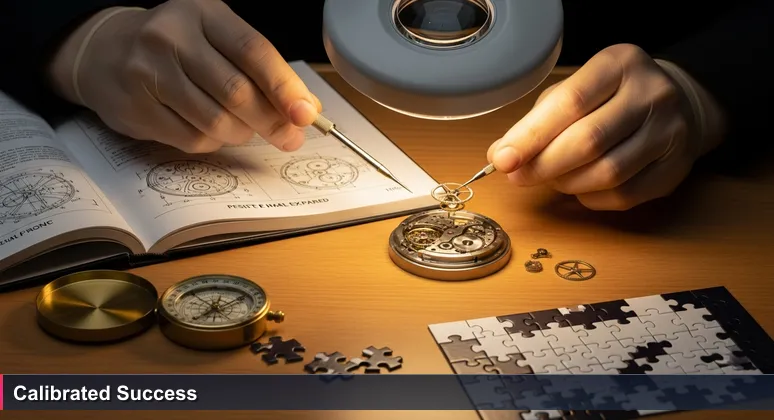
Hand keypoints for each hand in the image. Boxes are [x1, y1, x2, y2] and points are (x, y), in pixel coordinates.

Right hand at [50, 0, 320, 152]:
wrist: (103, 51)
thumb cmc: (176, 47)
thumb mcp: (217, 40)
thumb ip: (261, 71)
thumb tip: (304, 110)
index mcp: (203, 13)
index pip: (253, 51)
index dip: (285, 87)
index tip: (306, 114)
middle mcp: (172, 38)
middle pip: (236, 92)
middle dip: (271, 121)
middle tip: (289, 137)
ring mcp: (148, 73)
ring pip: (216, 122)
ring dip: (242, 134)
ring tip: (246, 128)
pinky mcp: (136, 108)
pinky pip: (191, 139)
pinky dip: (213, 141)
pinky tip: (212, 129)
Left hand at [487, 44, 701, 210]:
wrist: (679, 106)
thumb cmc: (611, 99)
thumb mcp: (575, 91)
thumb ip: (538, 120)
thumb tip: (500, 155)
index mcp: (620, 64)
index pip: (569, 103)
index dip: (530, 136)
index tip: (502, 159)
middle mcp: (652, 94)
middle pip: (588, 141)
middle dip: (543, 165)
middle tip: (518, 177)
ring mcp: (670, 132)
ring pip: (608, 174)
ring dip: (567, 184)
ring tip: (551, 178)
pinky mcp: (675, 169)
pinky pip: (624, 196)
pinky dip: (591, 198)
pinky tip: (581, 187)